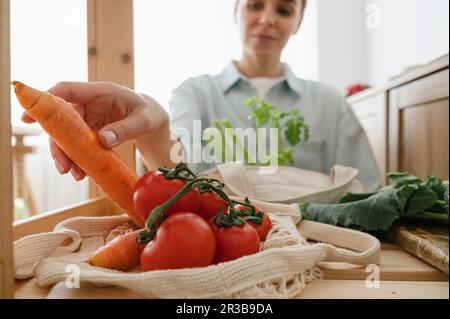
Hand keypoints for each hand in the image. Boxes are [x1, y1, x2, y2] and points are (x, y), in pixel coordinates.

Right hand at [22, 81, 168, 180]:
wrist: (153, 121)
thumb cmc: (150, 114)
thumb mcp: (144, 121)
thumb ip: (125, 129)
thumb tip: (102, 140)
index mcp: (102, 92)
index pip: (68, 90)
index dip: (46, 100)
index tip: (28, 116)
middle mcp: (91, 103)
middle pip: (63, 119)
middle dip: (59, 143)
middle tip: (62, 166)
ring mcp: (90, 117)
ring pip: (68, 134)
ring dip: (67, 154)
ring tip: (74, 174)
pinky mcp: (91, 130)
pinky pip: (78, 143)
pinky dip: (78, 157)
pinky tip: (82, 172)